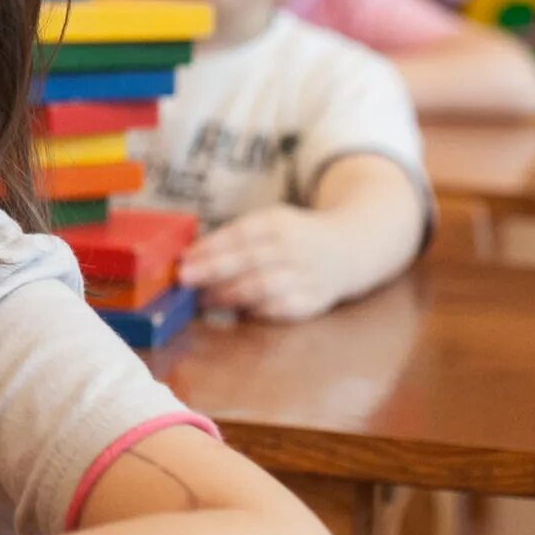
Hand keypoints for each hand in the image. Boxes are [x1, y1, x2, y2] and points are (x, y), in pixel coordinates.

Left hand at [180, 206, 348, 321]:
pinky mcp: (315, 301)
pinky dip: (256, 311)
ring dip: (228, 295)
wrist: (350, 249)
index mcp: (280, 223)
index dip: (210, 247)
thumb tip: (191, 257)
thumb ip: (235, 237)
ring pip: (262, 287)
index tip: (184, 259)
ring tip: (203, 300)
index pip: (240, 234)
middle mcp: (295, 248)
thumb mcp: (270, 223)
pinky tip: (237, 312)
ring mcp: (307, 275)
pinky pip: (280, 309)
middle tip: (184, 280)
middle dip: (212, 271)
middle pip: (248, 261)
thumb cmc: (294, 237)